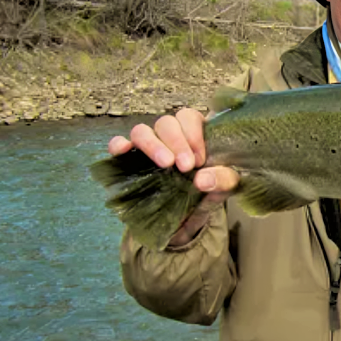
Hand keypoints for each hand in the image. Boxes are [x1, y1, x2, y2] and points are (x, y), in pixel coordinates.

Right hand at [108, 108, 239, 245]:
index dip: (194, 133)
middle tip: (186, 166)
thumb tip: (202, 179)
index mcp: (194, 135)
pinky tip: (124, 150)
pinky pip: (117, 145)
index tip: (200, 159)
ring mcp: (147, 148)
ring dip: (153, 144)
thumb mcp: (224, 189)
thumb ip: (223, 180)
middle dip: (177, 141)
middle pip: (166, 122)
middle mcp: (169, 137)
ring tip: (166, 164)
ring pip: (141, 131)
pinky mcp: (128, 162)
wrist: (185, 223)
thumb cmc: (207, 196)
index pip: (190, 117)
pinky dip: (118, 144)